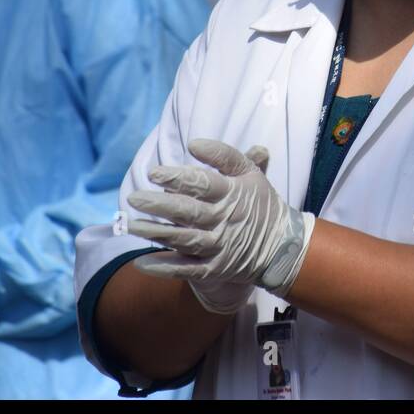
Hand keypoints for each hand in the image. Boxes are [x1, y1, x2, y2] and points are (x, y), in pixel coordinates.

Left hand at [127, 139, 314, 305]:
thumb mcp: (251, 174)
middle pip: (189, 212)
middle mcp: (224, 220)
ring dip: (157, 233)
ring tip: (131, 225)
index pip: (204, 184)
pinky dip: (165, 267)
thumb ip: (226, 156)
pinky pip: (187, 269)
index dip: (179, 178)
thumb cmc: (260, 204)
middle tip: (134, 198)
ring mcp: (219, 247)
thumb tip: (195, 144)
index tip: (154, 173)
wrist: (282, 247)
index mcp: (233, 194)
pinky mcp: (215, 269)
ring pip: (184, 240)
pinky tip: (142, 263)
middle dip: (160, 205)